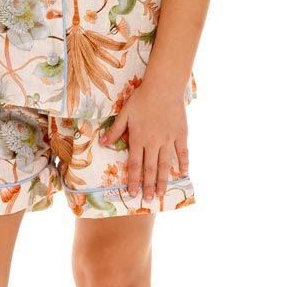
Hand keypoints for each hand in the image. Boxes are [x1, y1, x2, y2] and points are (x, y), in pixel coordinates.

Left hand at [98, 81, 188, 201]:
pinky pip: (182, 152)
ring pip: (165, 164)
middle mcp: (154, 142)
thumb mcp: (124, 113)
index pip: (135, 165)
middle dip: (148, 186)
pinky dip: (183, 163)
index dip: (134, 180)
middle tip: (148, 200)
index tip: (132, 193)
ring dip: (163, 180)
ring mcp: (168, 139)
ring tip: (161, 193)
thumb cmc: (141, 98)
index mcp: (139, 138)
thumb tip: (104, 143)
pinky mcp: (181, 134)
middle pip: (150, 169)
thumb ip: (115, 130)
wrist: (163, 86)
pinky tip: (183, 173)